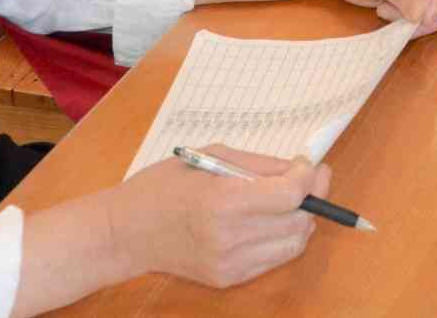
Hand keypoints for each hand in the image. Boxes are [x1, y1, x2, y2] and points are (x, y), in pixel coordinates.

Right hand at [111, 148, 325, 288]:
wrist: (125, 232)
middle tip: (308, 180)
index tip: (307, 166)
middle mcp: (230, 237)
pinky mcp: (228, 279)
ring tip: (287, 202)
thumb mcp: (212, 157)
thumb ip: (260, 165)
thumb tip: (301, 169)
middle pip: (299, 221)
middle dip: (312, 197)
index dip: (309, 177)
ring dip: (300, 220)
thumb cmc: (164, 186)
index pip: (291, 194)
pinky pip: (274, 259)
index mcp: (224, 201)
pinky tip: (267, 222)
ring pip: (293, 243)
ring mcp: (229, 263)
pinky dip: (281, 239)